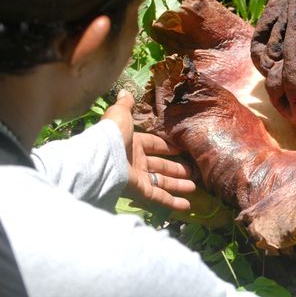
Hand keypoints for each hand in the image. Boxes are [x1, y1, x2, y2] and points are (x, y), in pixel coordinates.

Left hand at [101, 90, 195, 210]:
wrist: (102, 155)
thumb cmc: (113, 133)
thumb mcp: (121, 114)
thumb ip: (125, 104)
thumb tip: (124, 90)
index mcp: (132, 143)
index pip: (152, 145)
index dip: (165, 147)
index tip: (179, 150)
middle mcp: (135, 161)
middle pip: (159, 166)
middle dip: (175, 169)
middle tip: (190, 172)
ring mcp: (138, 177)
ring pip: (161, 182)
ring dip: (177, 185)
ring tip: (193, 187)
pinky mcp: (140, 191)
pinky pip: (159, 197)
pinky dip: (172, 202)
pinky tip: (187, 205)